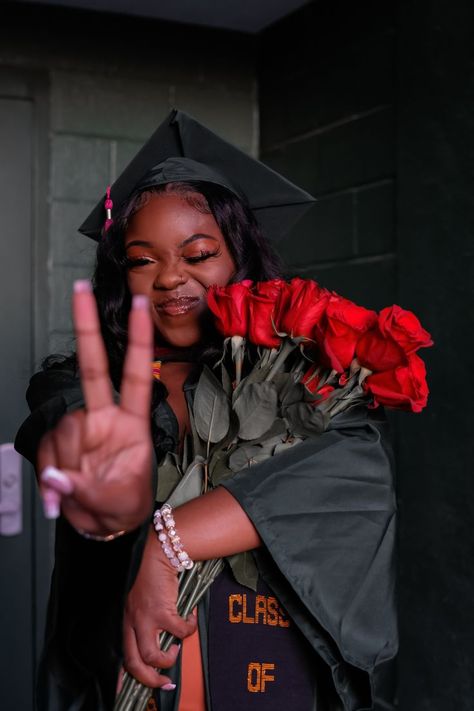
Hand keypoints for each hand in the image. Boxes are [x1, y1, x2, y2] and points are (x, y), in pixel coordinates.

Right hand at [37, 280, 153, 535]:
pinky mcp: (58, 445)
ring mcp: (80, 430)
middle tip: (80, 288)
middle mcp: (104, 418)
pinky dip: (50, 478)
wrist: (107, 525)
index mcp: (131, 423)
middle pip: (93, 368)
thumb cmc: (126, 505)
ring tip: (81, 489)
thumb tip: (55, 476)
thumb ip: (85, 489)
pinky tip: (61, 492)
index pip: (136, 374)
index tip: (141, 305)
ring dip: (66, 462)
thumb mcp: (118, 500)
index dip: (138, 340)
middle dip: (86, 326)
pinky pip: (46, 451)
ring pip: (62, 429)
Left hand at [123, 526, 196, 686]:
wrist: (158, 553)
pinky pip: (178, 632)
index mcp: (125, 621)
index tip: (135, 689)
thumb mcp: (141, 602)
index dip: (126, 678)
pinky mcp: (162, 611)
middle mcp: (130, 622)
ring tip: (176, 648)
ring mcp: (145, 618)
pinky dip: (187, 630)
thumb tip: (163, 643)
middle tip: (165, 683)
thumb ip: (145, 622)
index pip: (121, 655)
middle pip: (135, 664)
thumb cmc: (151, 576)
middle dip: (151, 680)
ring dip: (168, 658)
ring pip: (153, 656)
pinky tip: (189, 621)